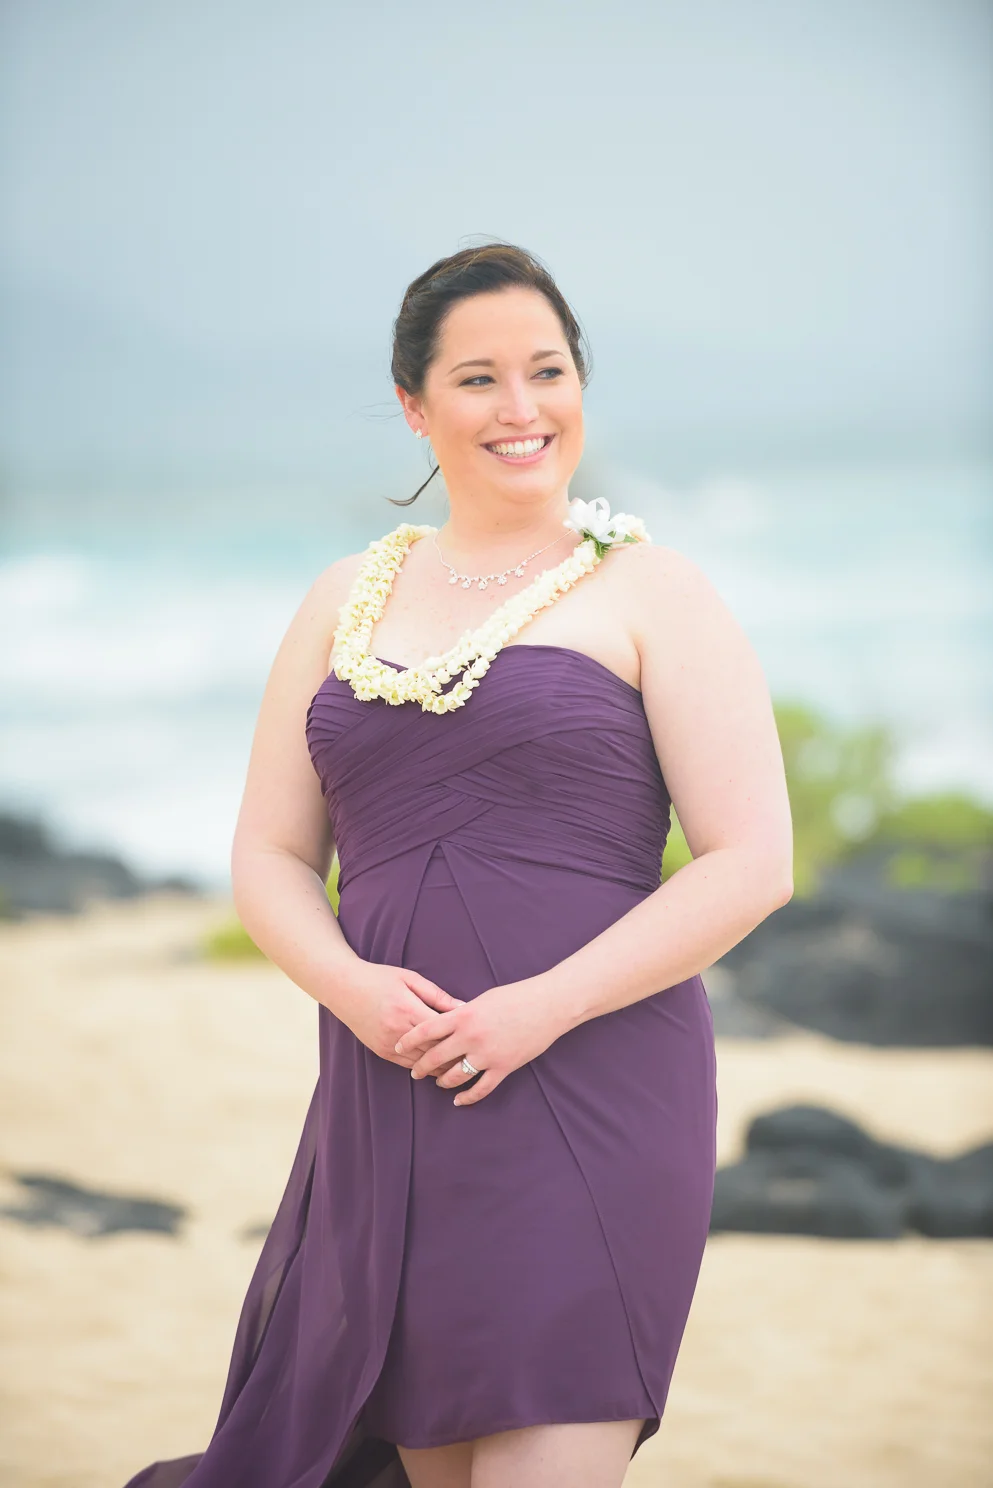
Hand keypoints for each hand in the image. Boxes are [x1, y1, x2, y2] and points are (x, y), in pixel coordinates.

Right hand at [334, 961, 464, 1069]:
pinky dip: (423, 1067)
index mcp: (408, 1009)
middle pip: (434, 1050)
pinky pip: (406, 1065)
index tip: (477, 1036)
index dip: (461, 1035)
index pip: (442, 1030)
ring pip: (421, 1063)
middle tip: (476, 1057)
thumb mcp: (410, 979)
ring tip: (462, 1066)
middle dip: (455, 1055)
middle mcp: (398, 1030)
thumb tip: (464, 1007)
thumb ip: (437, 995)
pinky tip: (437, 1068)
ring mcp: (387, 1044)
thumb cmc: (379, 978)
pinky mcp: (380, 1051)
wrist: (344, 988)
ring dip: (441, 1066)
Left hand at [393, 978, 564, 1105]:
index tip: (397, 1046)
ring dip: (443, 1081)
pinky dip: (467, 1097)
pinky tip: (458, 1100)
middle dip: (422, 1066)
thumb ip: (462, 1012)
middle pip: (436, 1056)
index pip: (426, 1029)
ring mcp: (487, 1054)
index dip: (409, 1040)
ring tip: (437, 1082)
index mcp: (463, 1015)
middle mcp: (470, 1036)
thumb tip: (446, 1021)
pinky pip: (480, 1088)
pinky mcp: (503, 1067)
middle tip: (415, 1072)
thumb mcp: (483, 999)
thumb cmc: (516, 997)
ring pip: (455, 1075)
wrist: (547, 1006)